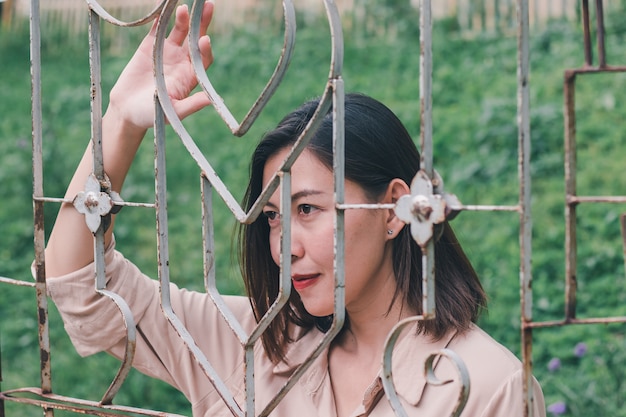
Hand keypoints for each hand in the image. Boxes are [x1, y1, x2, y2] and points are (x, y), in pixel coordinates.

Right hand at [107, 2, 213, 134]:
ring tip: (184, 7)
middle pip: (195, 39)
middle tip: (208, 6)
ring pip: (179, 31)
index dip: (205, 49)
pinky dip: (161, 16)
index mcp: (190, 76)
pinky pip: (158, 28)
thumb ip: (191, 105)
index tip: (205, 40)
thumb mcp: (173, 113)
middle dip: (202, 24)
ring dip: (183, 18)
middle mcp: (182, 62)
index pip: (203, 59)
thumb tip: (211, 100)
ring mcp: (167, 52)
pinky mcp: (150, 46)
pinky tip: (165, 4)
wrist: (127, 110)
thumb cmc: (152, 116)